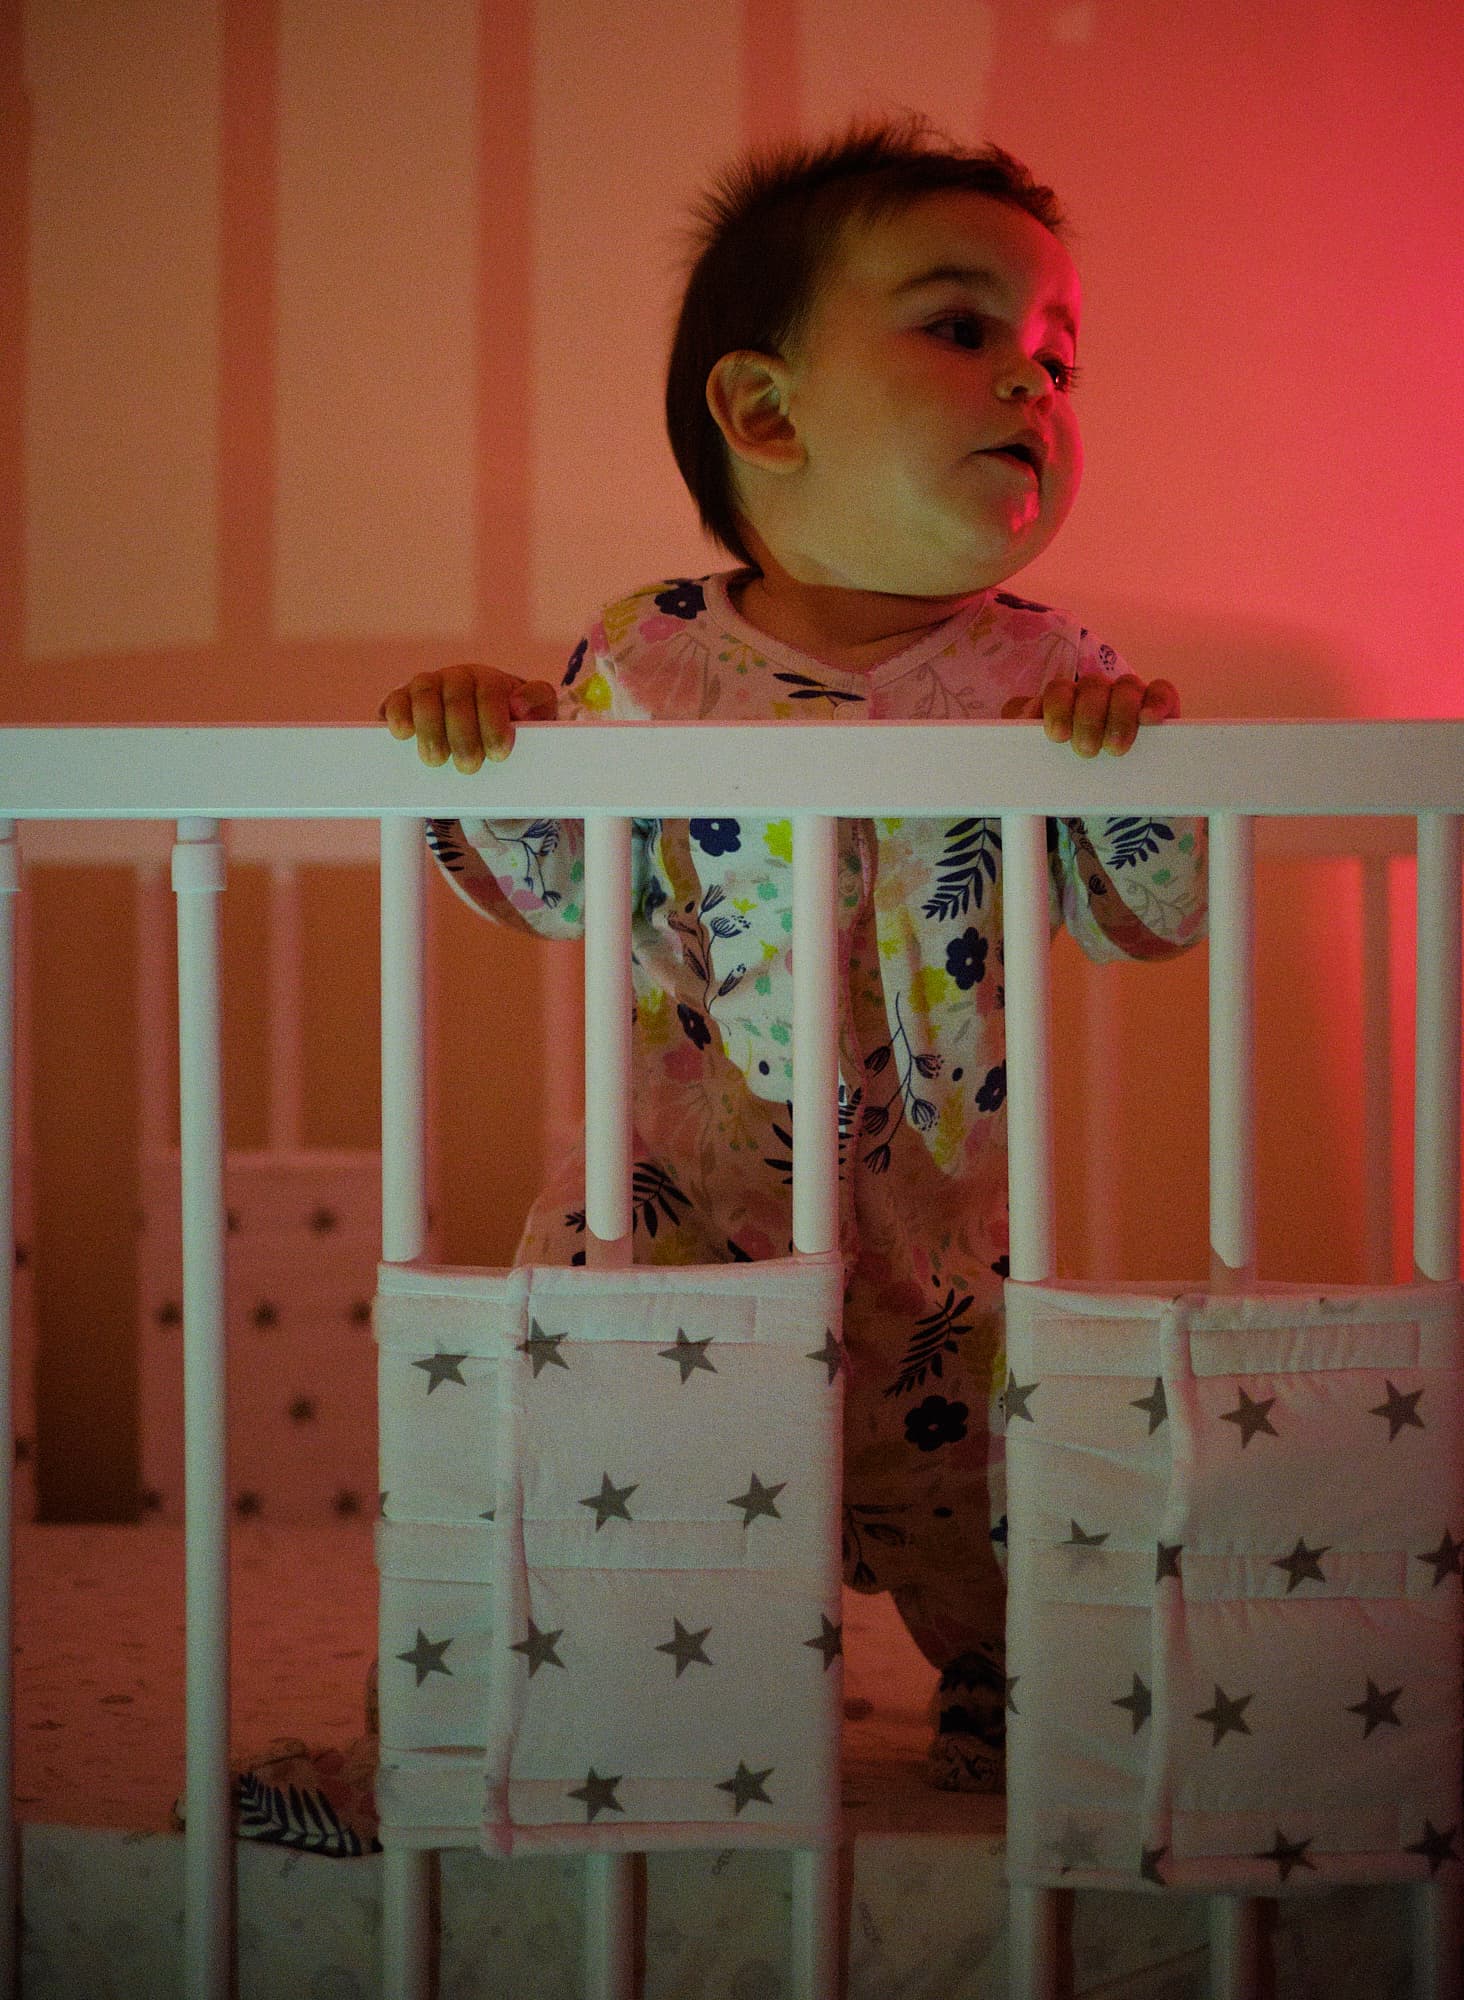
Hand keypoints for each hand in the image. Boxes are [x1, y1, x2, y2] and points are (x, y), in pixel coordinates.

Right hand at [378, 664, 557, 769]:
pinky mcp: (403, 699)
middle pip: (457, 700)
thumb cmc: (509, 726)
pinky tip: (402, 734)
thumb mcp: (535, 717)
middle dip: (463, 736)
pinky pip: (395, 700)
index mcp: (491, 681)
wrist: (481, 730)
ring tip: (437, 759)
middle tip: (469, 766)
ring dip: (430, 729)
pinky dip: (396, 715)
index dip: (493, 723)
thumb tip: (520, 705)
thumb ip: (539, 705)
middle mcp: (459, 678)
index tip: (499, 753)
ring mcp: (429, 686)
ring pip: (425, 696)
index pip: (491, 694)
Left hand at [1001, 673, 1179, 757]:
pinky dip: (1156, 700)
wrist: (1102, 793)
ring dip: (1120, 715)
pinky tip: (1149, 718)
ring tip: (1116, 748)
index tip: (1057, 734)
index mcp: (1066, 702)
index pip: (1059, 690)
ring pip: (1126, 686)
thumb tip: (1024, 717)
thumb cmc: (1067, 773)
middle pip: (1092, 687)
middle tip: (1086, 750)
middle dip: (1088, 718)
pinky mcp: (1158, 706)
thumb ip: (1022, 738)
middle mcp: (1095, 694)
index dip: (1057, 707)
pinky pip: (1161, 691)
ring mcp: (1127, 697)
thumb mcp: (1041, 761)